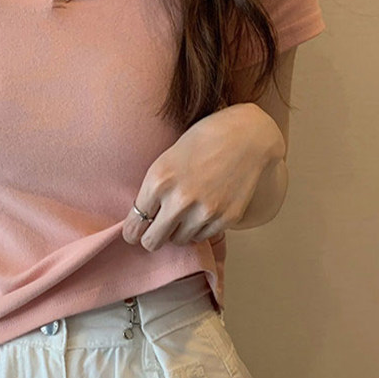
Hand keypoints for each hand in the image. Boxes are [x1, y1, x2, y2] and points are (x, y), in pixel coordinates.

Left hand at [122, 103, 283, 250]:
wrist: (246, 135)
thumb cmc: (203, 140)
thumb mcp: (166, 159)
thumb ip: (152, 190)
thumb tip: (138, 221)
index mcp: (159, 181)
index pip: (134, 225)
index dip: (132, 231)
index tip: (134, 233)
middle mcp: (180, 199)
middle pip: (152, 241)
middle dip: (151, 238)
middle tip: (155, 230)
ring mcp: (205, 211)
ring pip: (178, 241)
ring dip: (177, 232)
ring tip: (183, 213)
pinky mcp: (226, 218)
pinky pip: (202, 237)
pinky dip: (198, 229)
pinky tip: (202, 211)